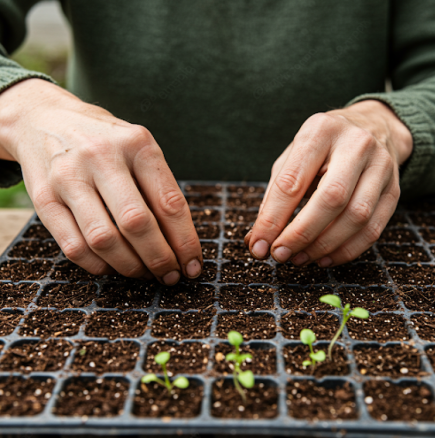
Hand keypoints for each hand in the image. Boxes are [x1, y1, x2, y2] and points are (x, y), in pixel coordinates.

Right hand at [0, 79, 201, 283]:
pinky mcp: (43, 198)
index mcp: (137, 144)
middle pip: (137, 223)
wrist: (45, 120)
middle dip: (160, 259)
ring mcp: (68, 177)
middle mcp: (101, 157)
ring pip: (104, 240)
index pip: (169, 203)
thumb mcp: (139, 149)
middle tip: (170, 276)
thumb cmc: (106, 143)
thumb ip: (159, 189)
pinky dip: (99, 266)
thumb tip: (180, 244)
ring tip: (144, 273)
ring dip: (130, 267)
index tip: (193, 265)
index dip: (185, 241)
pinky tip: (113, 267)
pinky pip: (74, 247)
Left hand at [246, 100, 412, 266]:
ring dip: (323, 246)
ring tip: (298, 258)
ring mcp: (381, 166)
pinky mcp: (395, 189)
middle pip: (331, 199)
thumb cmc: (321, 148)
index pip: (292, 182)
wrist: (372, 127)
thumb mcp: (291, 159)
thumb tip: (257, 240)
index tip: (258, 245)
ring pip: (356, 217)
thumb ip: (273, 198)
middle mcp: (355, 145)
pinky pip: (373, 228)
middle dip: (301, 234)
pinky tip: (324, 258)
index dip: (272, 219)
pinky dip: (346, 250)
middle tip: (279, 255)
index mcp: (319, 132)